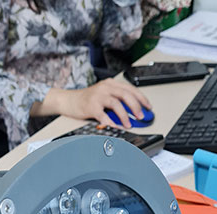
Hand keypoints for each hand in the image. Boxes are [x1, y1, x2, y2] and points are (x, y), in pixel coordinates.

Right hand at [31, 79, 151, 128]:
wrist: (69, 101)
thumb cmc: (87, 100)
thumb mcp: (104, 96)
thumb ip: (117, 101)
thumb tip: (132, 113)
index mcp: (111, 84)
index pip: (130, 89)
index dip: (141, 98)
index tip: (148, 107)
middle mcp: (105, 87)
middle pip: (126, 95)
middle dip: (136, 107)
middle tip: (142, 116)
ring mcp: (98, 96)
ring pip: (117, 103)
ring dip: (125, 115)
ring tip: (129, 124)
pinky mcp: (91, 106)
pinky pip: (104, 115)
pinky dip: (112, 122)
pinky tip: (116, 127)